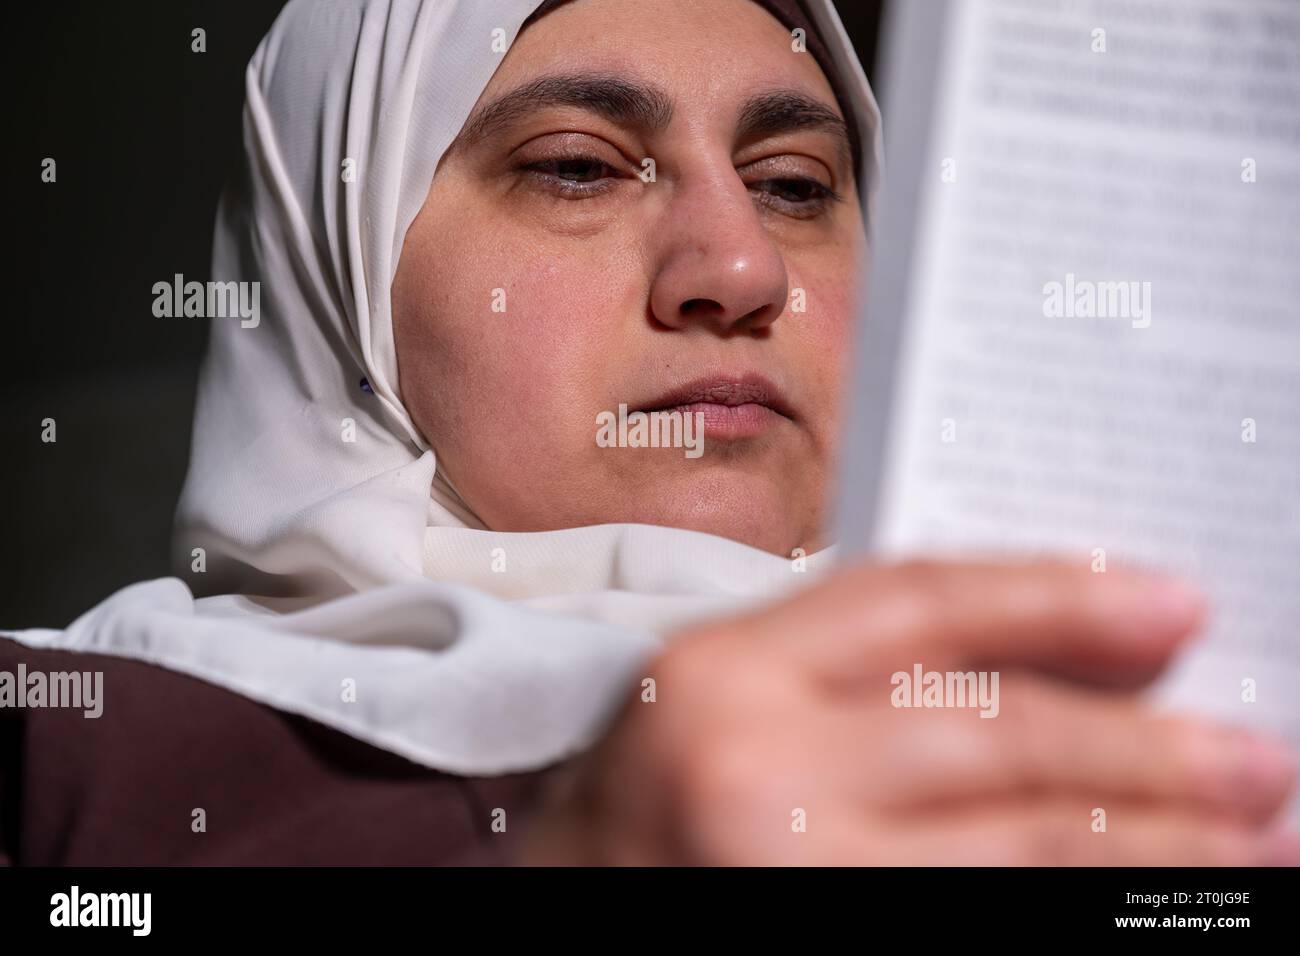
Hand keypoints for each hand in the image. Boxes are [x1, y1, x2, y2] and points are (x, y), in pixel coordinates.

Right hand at [517, 560, 1298, 864]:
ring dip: (1150, 843)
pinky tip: (1145, 900)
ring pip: (1017, 843)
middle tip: (1256, 754)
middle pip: (991, 728)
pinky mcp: (832, 939)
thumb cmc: (651, 801)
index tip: (1176, 604)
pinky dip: (1079, 906)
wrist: (559, 903)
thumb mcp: (731, 700)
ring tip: (1250, 838)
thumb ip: (860, 667)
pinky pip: (993, 918)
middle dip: (1144, 744)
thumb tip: (1062, 663)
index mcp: (725, 667)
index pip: (918, 601)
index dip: (1060, 594)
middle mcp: (753, 762)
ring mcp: (792, 869)